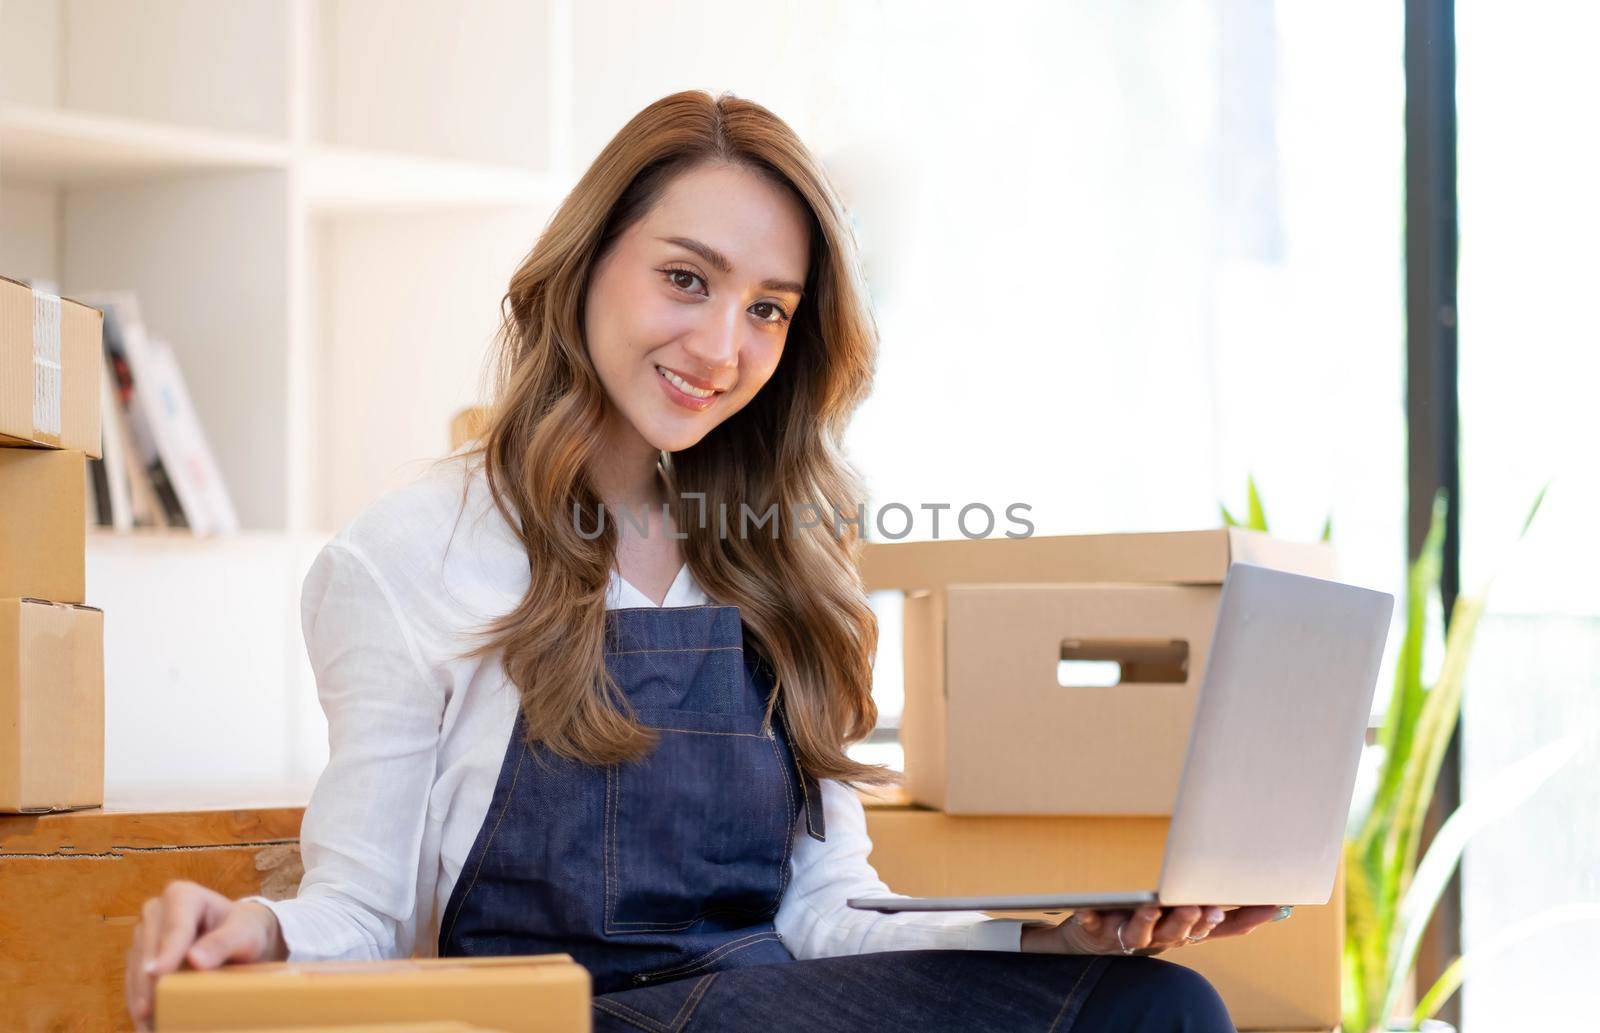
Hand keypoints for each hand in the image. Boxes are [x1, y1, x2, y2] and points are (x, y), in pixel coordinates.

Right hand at [124, 880, 286, 1030]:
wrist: (239, 938)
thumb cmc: (244, 930)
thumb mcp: (244, 933)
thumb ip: (224, 942)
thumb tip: (196, 960)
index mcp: (183, 896)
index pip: (175, 926)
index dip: (167, 950)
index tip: (159, 974)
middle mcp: (157, 911)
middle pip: (148, 947)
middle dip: (147, 979)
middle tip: (147, 1009)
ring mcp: (145, 934)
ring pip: (136, 966)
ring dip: (139, 995)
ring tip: (146, 1023)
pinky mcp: (140, 956)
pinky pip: (134, 980)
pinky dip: (139, 1001)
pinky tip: (145, 1023)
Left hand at [1019, 904, 1288, 955]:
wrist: (1091, 941)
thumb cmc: (1144, 921)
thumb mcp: (1179, 911)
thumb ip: (1210, 900)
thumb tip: (1254, 881)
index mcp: (1183, 932)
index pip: (1217, 930)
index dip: (1244, 920)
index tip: (1269, 905)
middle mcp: (1159, 939)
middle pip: (1179, 934)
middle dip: (1191, 921)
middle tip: (1202, 907)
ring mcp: (1126, 936)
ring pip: (1142, 934)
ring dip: (1148, 922)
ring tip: (1152, 907)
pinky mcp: (1096, 930)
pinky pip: (1092, 925)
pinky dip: (1090, 919)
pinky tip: (1086, 911)